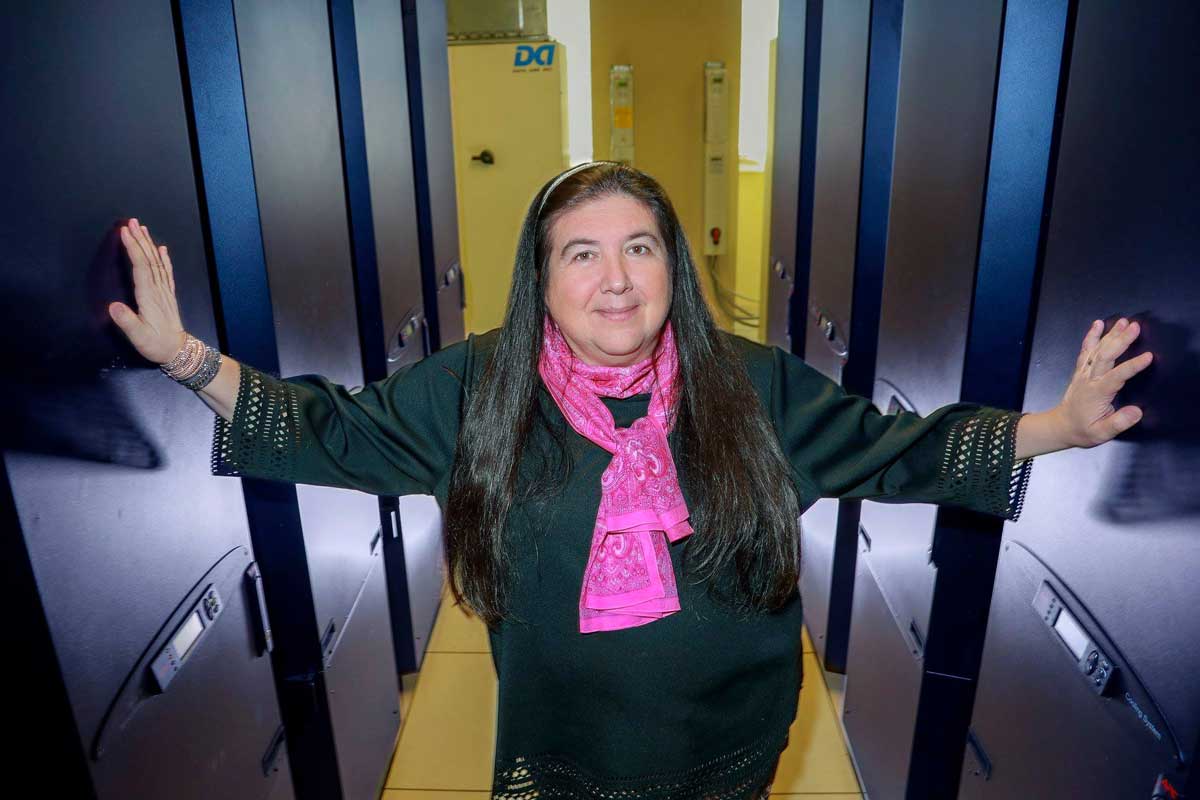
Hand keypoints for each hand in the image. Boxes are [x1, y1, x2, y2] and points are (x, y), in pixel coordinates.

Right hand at [108, 218, 186, 364]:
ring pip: (157, 263)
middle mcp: (158, 290)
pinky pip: (166, 272)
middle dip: (140, 239)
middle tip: (131, 221)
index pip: (140, 267)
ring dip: (149, 244)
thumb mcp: (139, 337)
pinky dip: (163, 259)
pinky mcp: (167, 295)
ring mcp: (164, 292)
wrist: (178, 351)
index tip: (125, 232)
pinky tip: (162, 249)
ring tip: (142, 228)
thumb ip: (126, 321)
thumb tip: (113, 306)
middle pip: (149, 259)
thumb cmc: (156, 344)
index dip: (133, 249)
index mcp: (149, 297)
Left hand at [1050, 318, 1153, 447]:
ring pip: (1097, 350)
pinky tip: (1098, 324)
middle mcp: (1089, 379)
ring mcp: (1083, 373)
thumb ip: (1119, 422)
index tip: (1148, 356)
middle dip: (1121, 340)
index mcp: (1097, 393)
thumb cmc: (1083, 430)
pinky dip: (1091, 336)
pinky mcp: (1080, 370)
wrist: (1061, 426)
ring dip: (1111, 334)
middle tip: (1135, 326)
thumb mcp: (1101, 433)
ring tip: (1124, 321)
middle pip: (1106, 356)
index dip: (1132, 366)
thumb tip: (1137, 411)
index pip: (1117, 376)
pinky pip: (1085, 350)